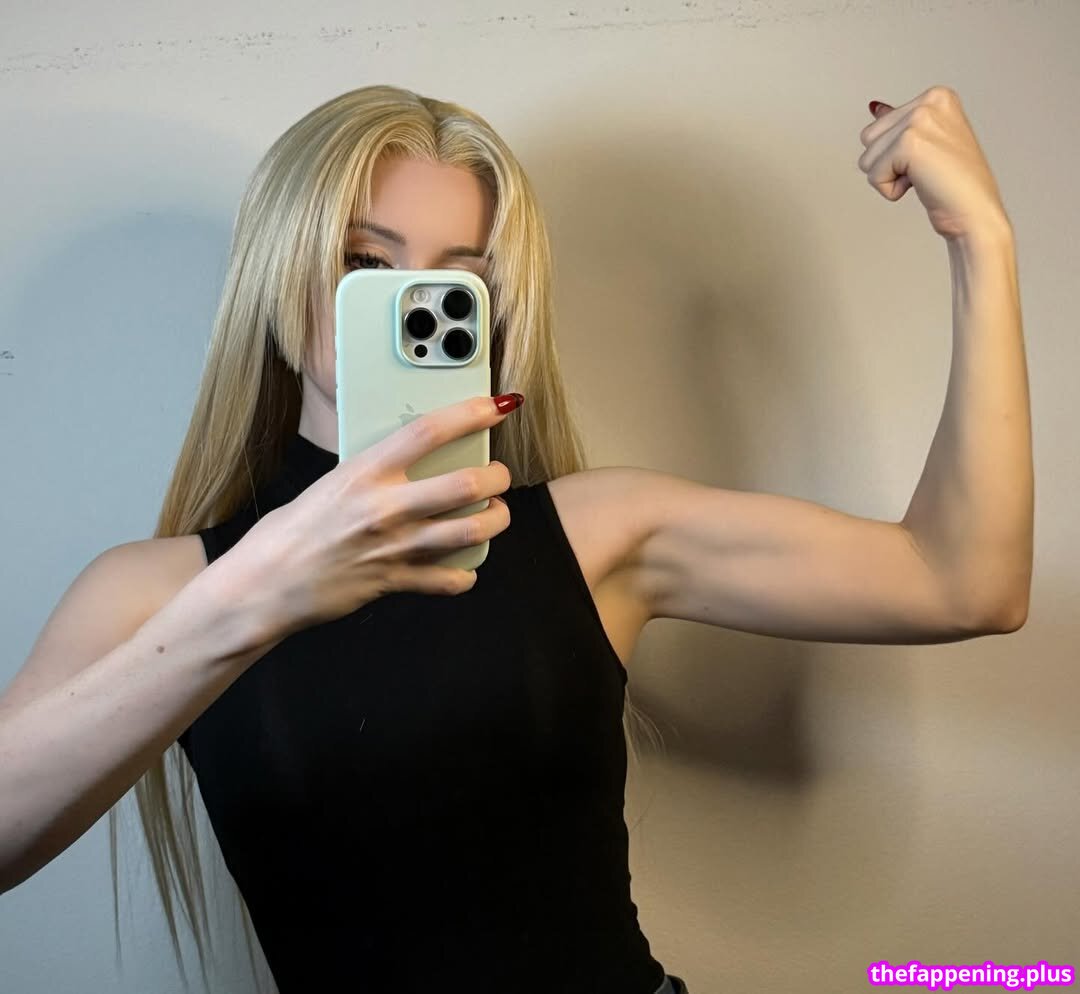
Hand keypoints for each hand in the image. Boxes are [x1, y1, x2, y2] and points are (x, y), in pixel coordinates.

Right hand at [238, 394, 517, 638]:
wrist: (265, 584)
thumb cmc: (292, 531)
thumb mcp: (331, 484)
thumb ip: (373, 473)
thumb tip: (410, 459)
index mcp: (365, 473)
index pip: (429, 431)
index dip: (472, 413)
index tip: (499, 405)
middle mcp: (385, 508)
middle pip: (466, 484)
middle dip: (497, 477)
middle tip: (498, 475)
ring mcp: (395, 547)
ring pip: (471, 531)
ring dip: (496, 521)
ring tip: (495, 514)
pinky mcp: (396, 582)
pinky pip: (451, 580)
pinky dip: (465, 574)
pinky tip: (462, 565)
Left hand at [858, 86, 1010, 241]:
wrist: (975, 211)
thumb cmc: (955, 184)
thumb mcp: (927, 141)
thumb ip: (900, 122)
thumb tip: (875, 107)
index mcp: (936, 96)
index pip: (879, 126)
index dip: (896, 153)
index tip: (930, 159)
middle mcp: (929, 101)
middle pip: (868, 138)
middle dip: (888, 162)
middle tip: (925, 169)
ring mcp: (920, 120)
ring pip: (867, 157)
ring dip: (889, 176)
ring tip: (924, 176)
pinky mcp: (909, 144)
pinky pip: (873, 175)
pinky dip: (890, 190)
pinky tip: (920, 185)